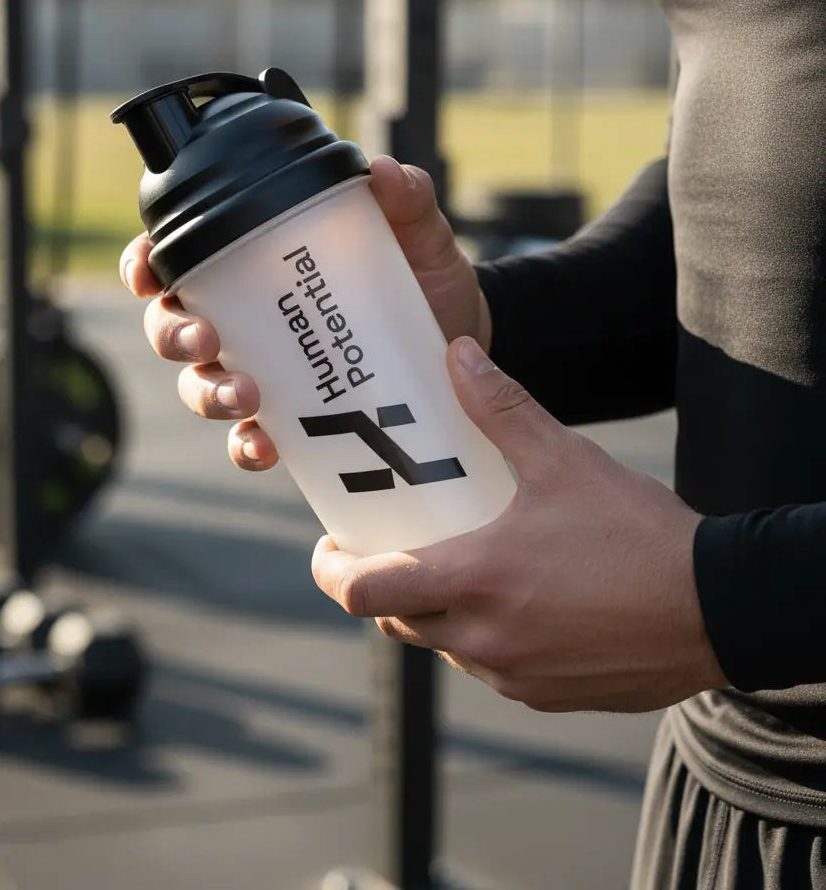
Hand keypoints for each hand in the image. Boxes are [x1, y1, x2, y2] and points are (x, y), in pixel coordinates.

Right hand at [119, 155, 491, 471]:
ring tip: (246, 396)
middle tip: (208, 338)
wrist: (463, 338)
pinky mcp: (291, 420)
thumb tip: (381, 172)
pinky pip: (248, 440)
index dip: (143, 263)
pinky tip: (264, 446)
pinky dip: (247, 447)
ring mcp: (263, 372)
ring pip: (198, 386)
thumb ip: (404, 198)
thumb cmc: (421, 276)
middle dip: (173, 335)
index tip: (145, 273)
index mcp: (256, 265)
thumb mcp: (416, 234)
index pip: (177, 258)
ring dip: (207, 393)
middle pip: (171, 327)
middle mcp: (245, 319)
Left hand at [311, 336, 726, 712]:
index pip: (364, 593)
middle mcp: (482, 638)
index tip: (329, 549)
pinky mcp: (545, 696)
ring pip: (442, 647)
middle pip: (397, 621)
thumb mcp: (563, 459)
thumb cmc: (638, 534)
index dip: (332, 573)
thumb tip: (457, 352)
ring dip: (436, 613)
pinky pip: (489, 670)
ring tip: (461, 568)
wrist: (720, 609)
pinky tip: (517, 603)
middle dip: (385, 587)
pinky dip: (483, 638)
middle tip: (397, 549)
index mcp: (475, 580)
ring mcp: (513, 675)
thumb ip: (501, 406)